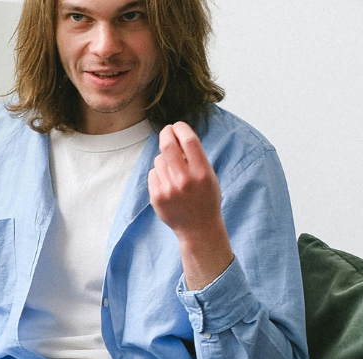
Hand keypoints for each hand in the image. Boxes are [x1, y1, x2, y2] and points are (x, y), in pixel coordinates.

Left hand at [148, 122, 233, 289]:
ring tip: (174, 172)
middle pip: (168, 146)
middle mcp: (185, 180)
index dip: (181, 128)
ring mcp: (169, 190)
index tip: (178, 125)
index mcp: (202, 173)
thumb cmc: (205, 198)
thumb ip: (195, 158)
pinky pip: (153, 173)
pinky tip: (168, 184)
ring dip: (164, 159)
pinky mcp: (157, 197)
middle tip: (167, 131)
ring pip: (159, 160)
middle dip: (166, 133)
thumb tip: (177, 134)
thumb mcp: (209, 176)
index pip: (189, 141)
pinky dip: (158, 174)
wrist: (198, 228)